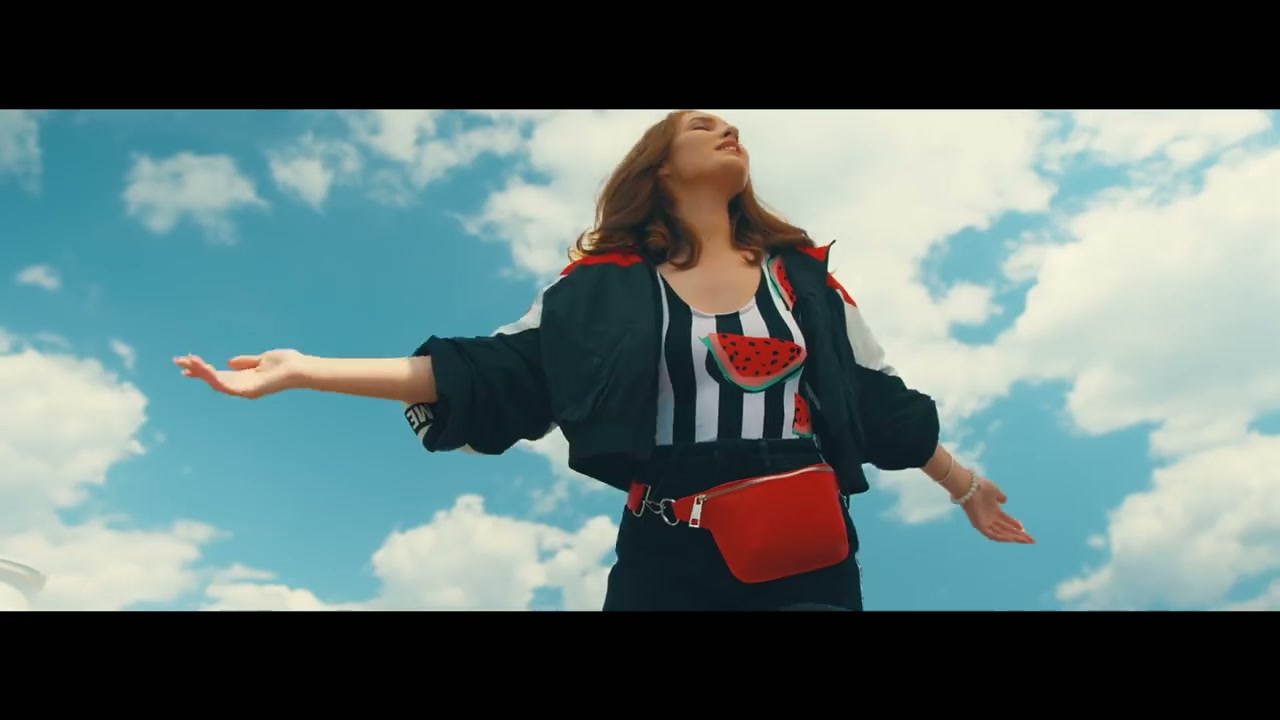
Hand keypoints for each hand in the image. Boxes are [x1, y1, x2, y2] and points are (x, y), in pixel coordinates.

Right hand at [174, 350, 306, 398]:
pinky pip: (225, 384)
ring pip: (216, 382)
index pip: (219, 375)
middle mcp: (243, 386)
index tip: (187, 362)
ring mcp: (245, 390)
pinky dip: (212, 376)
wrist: (300, 368)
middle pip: (214, 379)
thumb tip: (229, 362)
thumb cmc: (287, 363)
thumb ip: (246, 362)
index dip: (203, 369)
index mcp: (245, 379)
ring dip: (200, 372)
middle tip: (177, 361)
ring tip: (186, 361)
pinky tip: (202, 367)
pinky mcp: (247, 391)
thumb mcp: (262, 359)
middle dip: (195, 371)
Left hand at [959, 476, 1034, 543]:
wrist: (970, 485)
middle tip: (1032, 540)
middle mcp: (990, 518)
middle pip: (1007, 529)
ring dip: (1014, 538)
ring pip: (1002, 534)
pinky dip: (1002, 537)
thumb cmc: (981, 486)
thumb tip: (1005, 500)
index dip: (1017, 526)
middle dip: (1019, 535)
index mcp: (994, 510)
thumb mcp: (995, 491)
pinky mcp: (979, 525)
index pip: (1008, 521)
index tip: (1026, 530)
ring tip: (1025, 541)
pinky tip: (1012, 539)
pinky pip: (992, 535)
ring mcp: (985, 522)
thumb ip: (1000, 496)